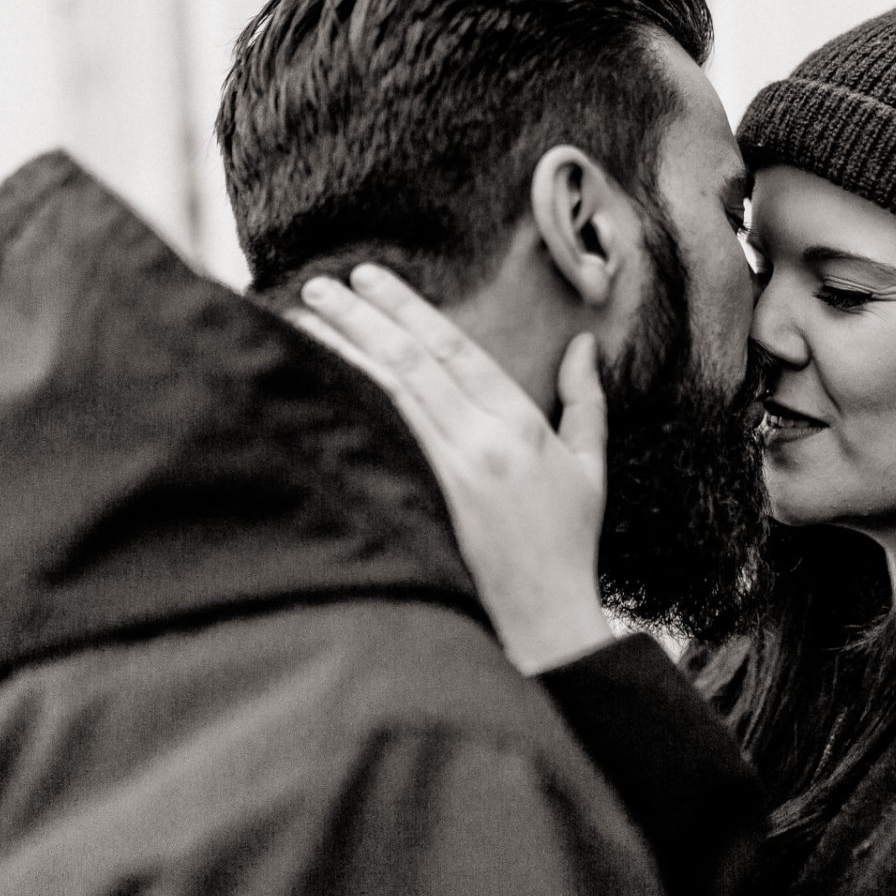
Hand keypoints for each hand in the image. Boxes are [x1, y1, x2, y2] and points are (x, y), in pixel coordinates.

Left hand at [289, 264, 614, 674]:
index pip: (456, 350)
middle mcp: (482, 441)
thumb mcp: (589, 467)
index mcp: (522, 425)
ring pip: (389, 395)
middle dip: (366, 317)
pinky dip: (351, 403)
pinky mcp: (428, 503)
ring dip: (346, 351)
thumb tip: (584, 345)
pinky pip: (383, 439)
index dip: (410, 309)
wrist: (546, 616)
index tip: (372, 278)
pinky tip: (322, 381)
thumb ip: (585, 402)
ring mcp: (450, 473)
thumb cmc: (568, 542)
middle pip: (413, 362)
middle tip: (324, 284)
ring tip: (306, 318)